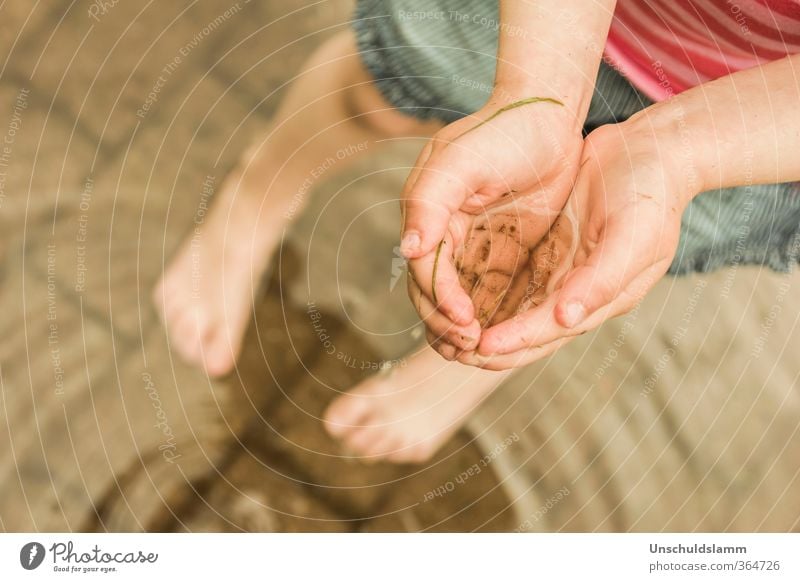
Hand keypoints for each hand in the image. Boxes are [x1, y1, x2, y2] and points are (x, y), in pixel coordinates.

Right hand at [402, 92, 583, 352]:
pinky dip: (490, 317)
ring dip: (462, 328)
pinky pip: (490, 291)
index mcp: (429, 214)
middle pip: (435, 292)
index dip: (440, 299)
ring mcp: (474, 243)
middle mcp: (446, 233)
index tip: (464, 321)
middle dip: (447, 322)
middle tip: (472, 346)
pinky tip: (501, 338)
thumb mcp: (461, 160)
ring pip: (459, 298)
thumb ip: (429, 202)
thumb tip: (407, 249)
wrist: (548, 113)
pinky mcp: (502, 249)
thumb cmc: (503, 130)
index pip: (425, 270)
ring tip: (480, 354)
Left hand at [457, 120, 695, 369]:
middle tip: (452, 352)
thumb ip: (602, 278)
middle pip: (532, 332)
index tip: (481, 347)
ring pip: (520, 313)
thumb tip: (567, 318)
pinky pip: (517, 285)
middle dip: (496, 347)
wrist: (651, 151)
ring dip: (489, 328)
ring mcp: (566, 275)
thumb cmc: (649, 190)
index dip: (517, 340)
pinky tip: (462, 301)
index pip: (553, 328)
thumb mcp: (635, 232)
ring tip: (448, 338)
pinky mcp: (553, 255)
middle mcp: (582, 293)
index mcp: (605, 296)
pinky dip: (492, 298)